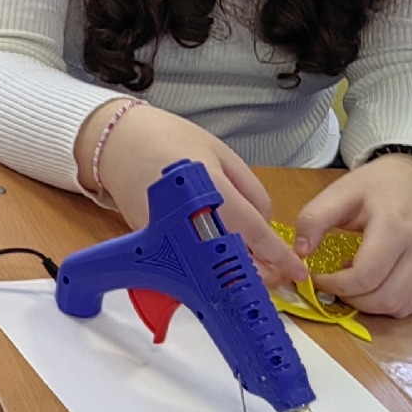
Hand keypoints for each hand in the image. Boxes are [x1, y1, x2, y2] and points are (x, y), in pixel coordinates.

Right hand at [81, 101, 308, 286]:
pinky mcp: (148, 242)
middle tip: (275, 272)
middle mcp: (184, 218)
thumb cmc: (167, 139)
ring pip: (206, 266)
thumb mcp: (221, 154)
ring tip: (248, 263)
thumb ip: (249, 190)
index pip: (252, 232)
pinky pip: (184, 259)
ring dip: (231, 270)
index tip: (295, 271)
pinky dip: (205, 261)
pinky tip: (218, 254)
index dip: (278, 256)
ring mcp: (163, 234)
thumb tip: (263, 224)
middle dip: (255, 271)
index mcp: (207, 191)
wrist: (115, 141)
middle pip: (228, 260)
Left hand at [294, 153, 411, 317]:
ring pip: (401, 307)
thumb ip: (313, 220)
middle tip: (335, 283)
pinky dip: (392, 304)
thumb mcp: (340, 192)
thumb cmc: (379, 186)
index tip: (318, 276)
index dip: (335, 284)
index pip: (365, 276)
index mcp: (395, 228)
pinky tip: (378, 284)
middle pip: (384, 298)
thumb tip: (298, 254)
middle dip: (351, 299)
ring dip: (371, 305)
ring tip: (356, 282)